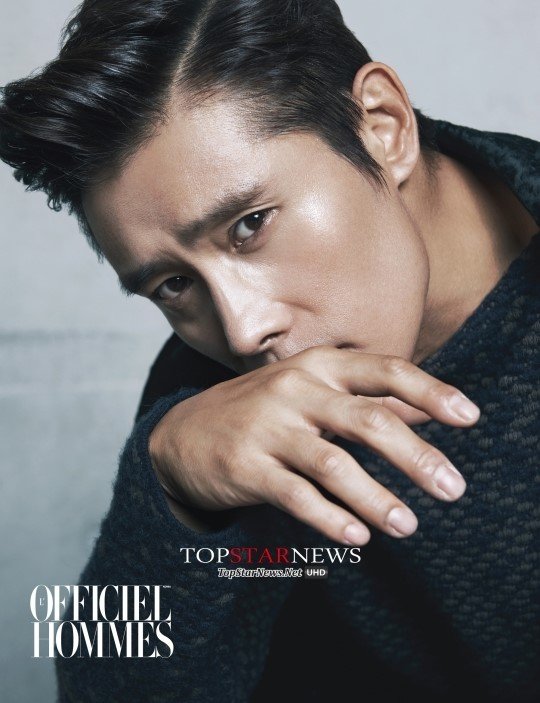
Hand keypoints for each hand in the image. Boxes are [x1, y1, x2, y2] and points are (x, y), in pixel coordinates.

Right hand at [149, 345, 479, 544]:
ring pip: (332, 464)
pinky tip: (357, 537)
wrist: (183, 432)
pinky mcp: (245, 466)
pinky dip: (329, 518)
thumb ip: (366, 397)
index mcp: (318, 367)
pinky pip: (294, 495)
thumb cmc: (262, 410)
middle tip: (452, 488)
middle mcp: (294, 390)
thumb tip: (430, 405)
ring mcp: (267, 427)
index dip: (430, 392)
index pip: (384, 372)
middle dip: (415, 456)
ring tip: (408, 526)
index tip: (469, 416)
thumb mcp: (311, 390)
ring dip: (376, 499)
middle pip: (367, 420)